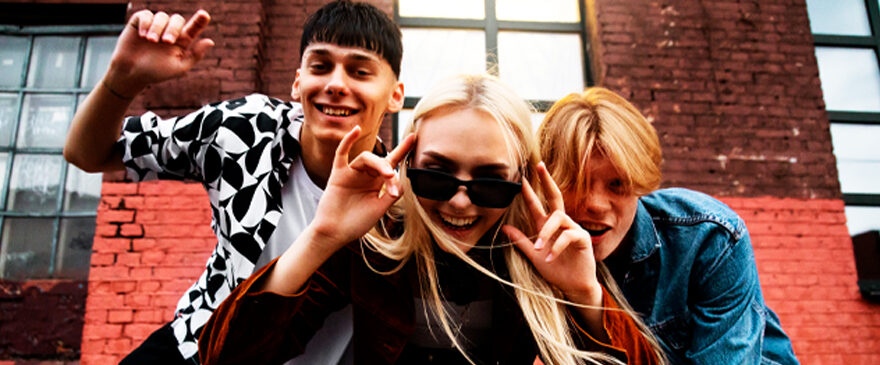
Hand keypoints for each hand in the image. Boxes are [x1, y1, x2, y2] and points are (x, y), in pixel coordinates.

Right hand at [104, 9, 214, 96]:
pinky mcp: (140, 22)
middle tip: (167, 42)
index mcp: (182, 41)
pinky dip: (146, 23)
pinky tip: (142, 35)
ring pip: (162, 16)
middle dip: (173, 29)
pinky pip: (146, 15)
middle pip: (178, 19)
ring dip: (157, 28)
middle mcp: (170, 31)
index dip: (200, 20)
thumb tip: (210, 41)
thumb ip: (194, 55)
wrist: (130, 73)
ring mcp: (155, 26)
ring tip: (150, 41)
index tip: (204, 15)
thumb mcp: (178, 67)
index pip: (194, 28)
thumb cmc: (155, 72)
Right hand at [309, 127, 415, 252]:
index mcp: (377, 183)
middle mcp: (366, 176)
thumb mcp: (380, 208)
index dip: (403, 150)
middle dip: (389, 170)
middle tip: (392, 184)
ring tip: (387, 176)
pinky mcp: (338, 174)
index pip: (392, 162)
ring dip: (378, 164)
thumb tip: (401, 179)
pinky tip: (355, 130)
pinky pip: (342, 153)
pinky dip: (348, 141)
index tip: (414, 137)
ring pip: (366, 158)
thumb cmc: (356, 223)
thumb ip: (392, 193)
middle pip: (381, 162)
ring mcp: (352, 173)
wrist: (335, 234)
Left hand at [502, 162, 602, 305]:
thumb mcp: (534, 256)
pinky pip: (569, 236)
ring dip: (546, 232)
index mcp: (547, 227)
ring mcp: (573, 230)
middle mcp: (560, 225)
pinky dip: (557, 246)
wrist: (573, 288)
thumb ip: (521, 241)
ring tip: (539, 248)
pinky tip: (551, 258)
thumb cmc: (556, 271)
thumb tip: (504, 227)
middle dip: (547, 181)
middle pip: (555, 196)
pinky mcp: (583, 239)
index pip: (537, 204)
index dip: (530, 191)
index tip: (522, 177)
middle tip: (539, 166)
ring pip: (558, 218)